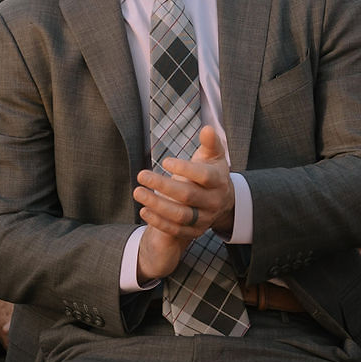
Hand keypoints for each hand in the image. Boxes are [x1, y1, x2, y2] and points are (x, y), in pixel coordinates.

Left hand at [134, 127, 234, 281]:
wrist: (222, 202)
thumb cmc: (211, 172)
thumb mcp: (213, 156)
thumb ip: (210, 142)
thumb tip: (207, 129)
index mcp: (219, 182)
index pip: (203, 176)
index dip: (184, 169)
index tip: (164, 161)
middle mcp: (213, 202)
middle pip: (188, 195)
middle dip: (163, 186)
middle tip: (141, 175)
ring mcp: (205, 219)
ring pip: (180, 215)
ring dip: (157, 205)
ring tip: (138, 192)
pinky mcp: (195, 232)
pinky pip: (176, 230)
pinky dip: (158, 222)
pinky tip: (143, 211)